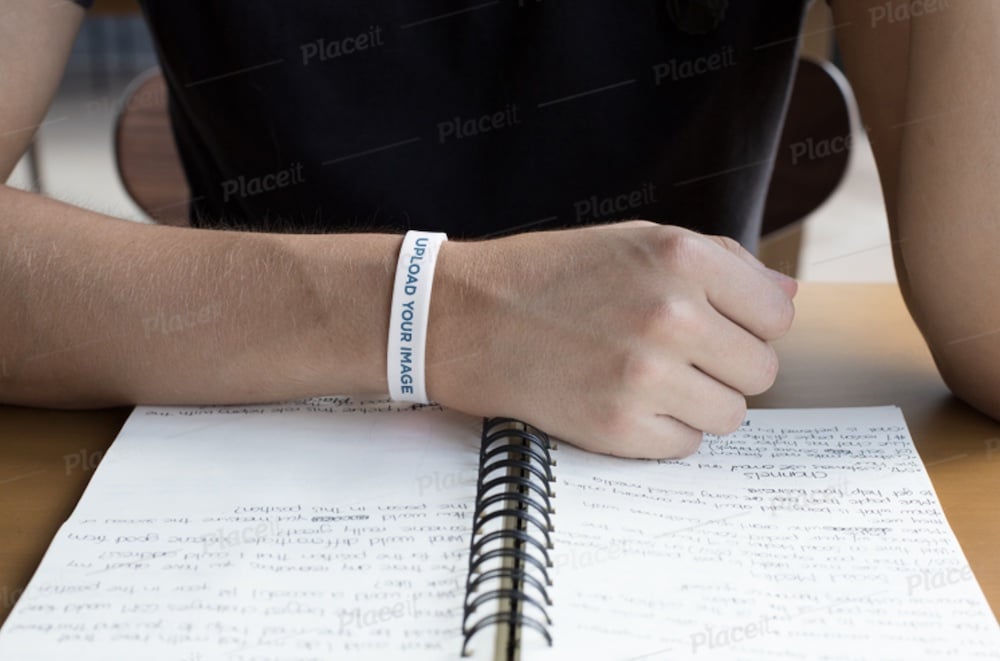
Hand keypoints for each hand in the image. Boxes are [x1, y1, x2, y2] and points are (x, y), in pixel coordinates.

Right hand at [426, 221, 796, 458]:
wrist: (468, 318)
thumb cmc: (554, 275)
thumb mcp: (637, 241)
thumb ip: (723, 264)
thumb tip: (789, 294)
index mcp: (682, 258)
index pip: (777, 316)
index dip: (749, 325)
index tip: (717, 327)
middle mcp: (670, 315)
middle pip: (760, 371)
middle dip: (726, 367)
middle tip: (677, 356)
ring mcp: (644, 376)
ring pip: (731, 416)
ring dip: (699, 403)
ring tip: (649, 379)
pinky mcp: (617, 427)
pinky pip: (686, 446)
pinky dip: (663, 431)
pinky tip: (624, 401)